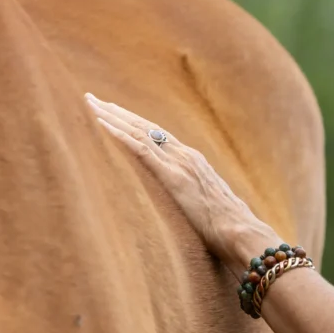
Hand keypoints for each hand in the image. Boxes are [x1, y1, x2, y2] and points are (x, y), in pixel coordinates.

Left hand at [86, 94, 281, 269]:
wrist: (242, 233)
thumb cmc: (230, 229)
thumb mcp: (209, 207)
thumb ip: (195, 199)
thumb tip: (188, 206)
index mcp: (192, 162)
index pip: (158, 135)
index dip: (134, 122)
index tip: (114, 112)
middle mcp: (185, 156)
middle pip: (145, 126)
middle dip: (118, 112)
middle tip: (93, 98)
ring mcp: (179, 164)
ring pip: (139, 132)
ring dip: (112, 117)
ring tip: (91, 104)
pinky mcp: (172, 177)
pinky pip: (141, 150)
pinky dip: (120, 135)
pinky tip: (102, 125)